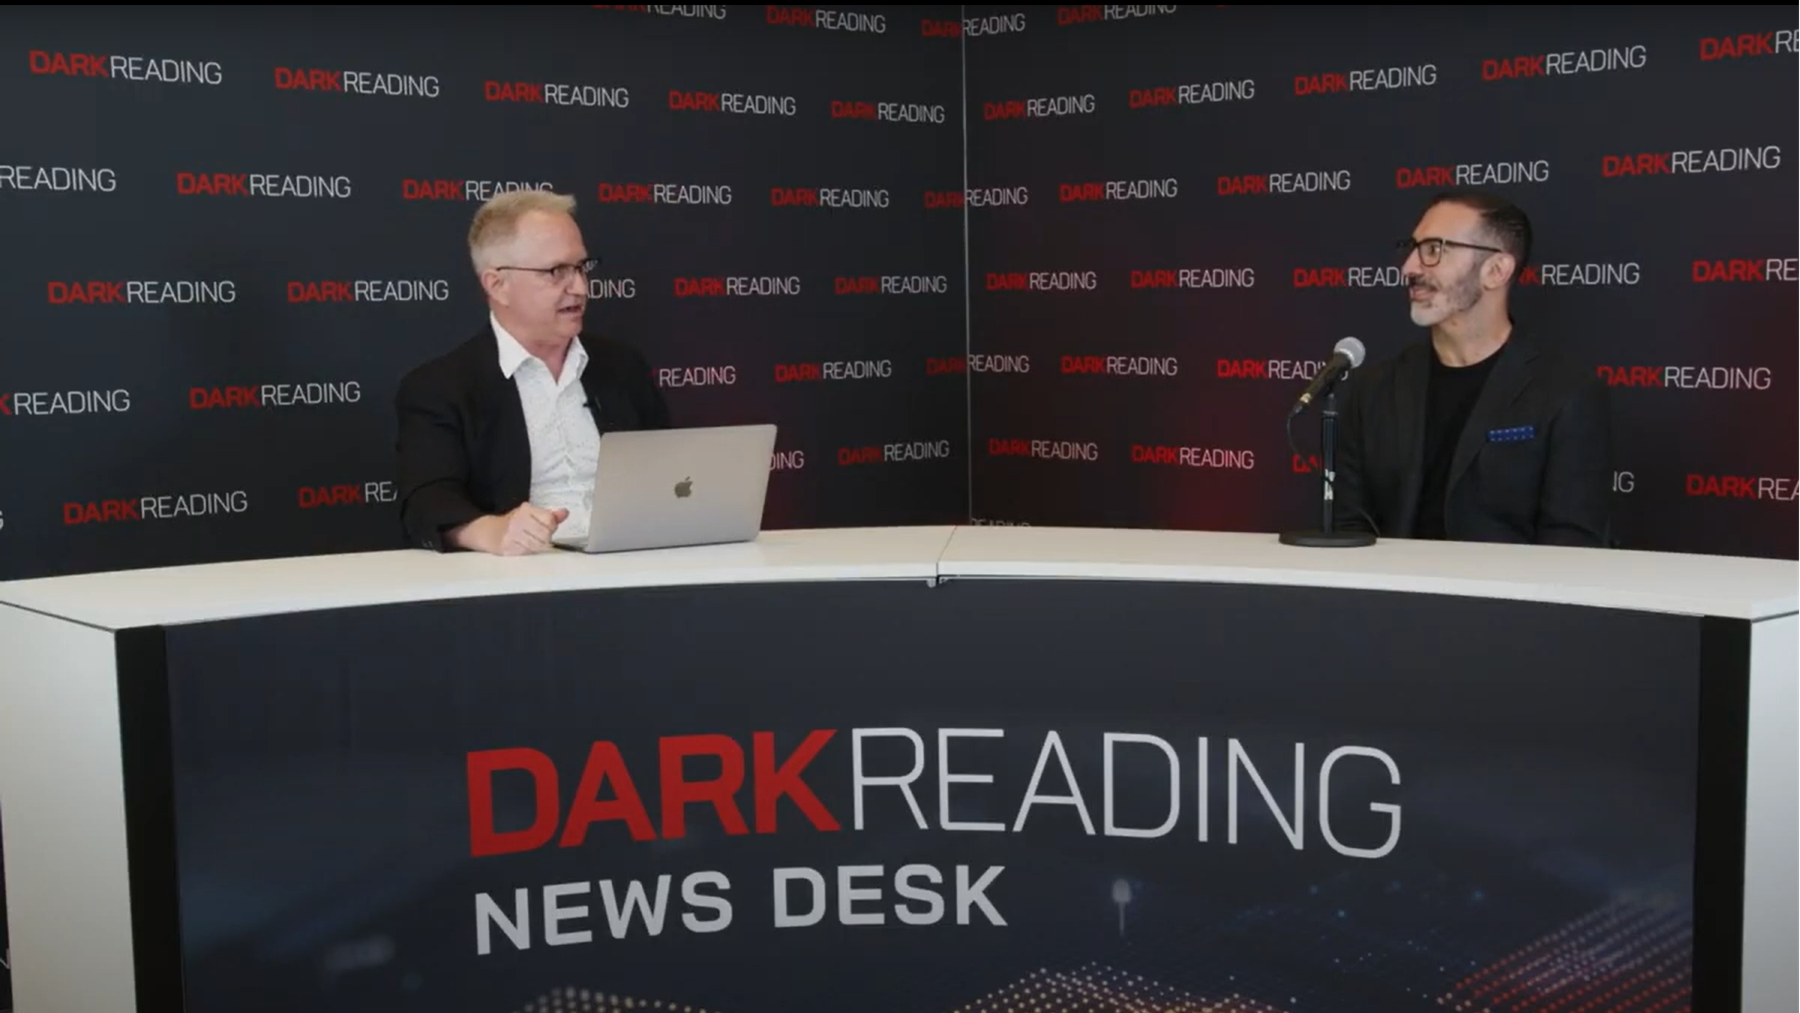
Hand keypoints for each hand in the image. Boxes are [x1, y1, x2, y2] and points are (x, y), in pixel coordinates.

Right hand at [451, 504, 567, 554]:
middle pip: (545, 534)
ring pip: (538, 545)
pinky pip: (528, 552)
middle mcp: (518, 520)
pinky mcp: (508, 547)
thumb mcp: (531, 515)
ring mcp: (512, 534)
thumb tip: (565, 513)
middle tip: (539, 537)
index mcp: (526, 510)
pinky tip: (524, 547)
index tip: (547, 527)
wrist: (488, 532)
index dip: (551, 526)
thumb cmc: (514, 523)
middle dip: (545, 538)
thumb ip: (549, 516)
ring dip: (538, 546)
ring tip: (532, 542)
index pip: (549, 520)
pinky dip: (529, 551)